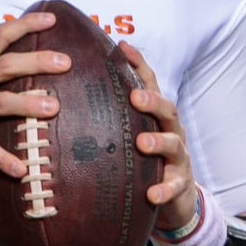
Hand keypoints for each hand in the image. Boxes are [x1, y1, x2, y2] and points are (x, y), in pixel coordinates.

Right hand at [0, 11, 67, 179]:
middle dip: (37, 62)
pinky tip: (22, 168)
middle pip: (5, 65)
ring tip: (53, 108)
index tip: (51, 19)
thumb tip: (35, 68)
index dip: (25, 24)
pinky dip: (5, 158)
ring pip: (0, 102)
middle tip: (65, 63)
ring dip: (28, 104)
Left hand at [117, 42, 195, 233]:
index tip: (122, 47)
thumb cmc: (145, 159)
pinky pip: (173, 187)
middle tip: (135, 97)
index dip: (138, 65)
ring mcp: (178, 157)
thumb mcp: (130, 133)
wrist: (175, 197)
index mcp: (155, 116)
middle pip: (167, 109)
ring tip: (142, 143)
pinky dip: (164, 189)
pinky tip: (151, 193)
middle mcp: (170, 131)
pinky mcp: (179, 184)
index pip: (150, 84)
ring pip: (174, 144)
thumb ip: (110, 116)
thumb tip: (66, 94)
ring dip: (158, 142)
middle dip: (152, 101)